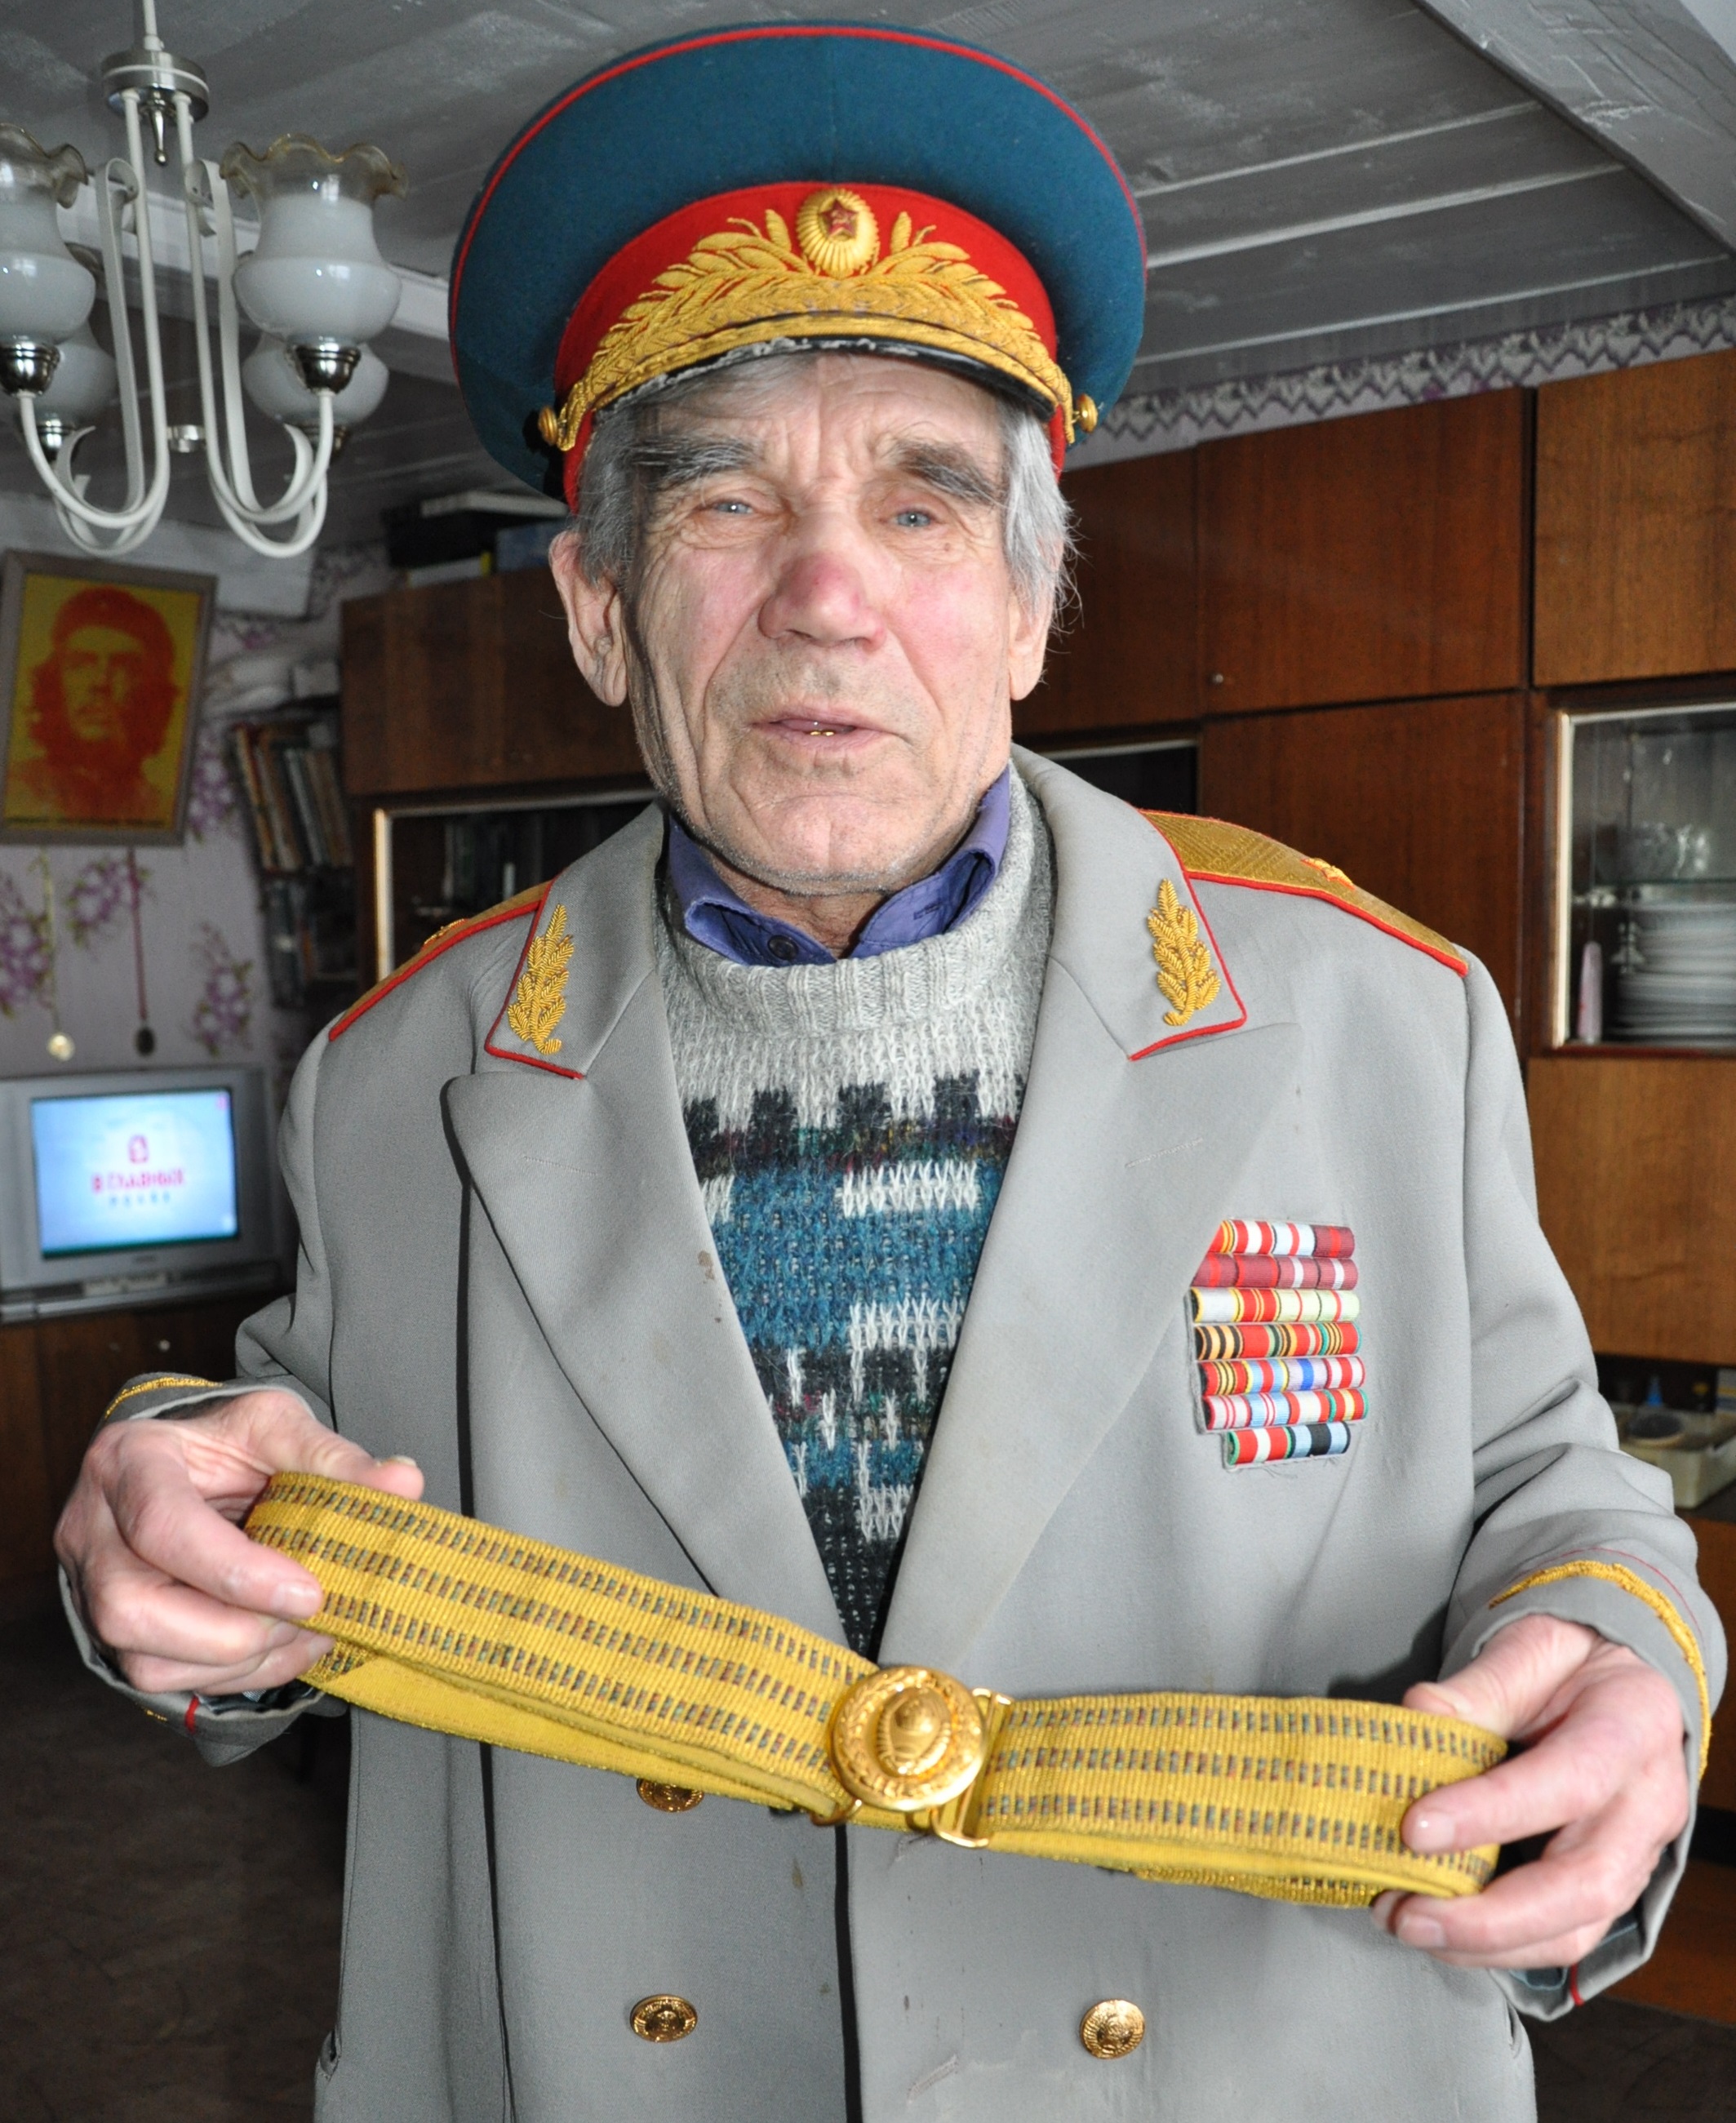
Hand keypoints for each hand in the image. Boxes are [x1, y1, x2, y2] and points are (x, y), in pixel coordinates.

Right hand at [55, 1389, 423, 1698]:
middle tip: (310, 1613)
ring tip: (309, 1632)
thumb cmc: (223, 1441)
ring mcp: (92, 1588)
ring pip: (146, 1660)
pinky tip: (287, 1648)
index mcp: (128, 1462)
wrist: (181, 1464)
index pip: (164, 1527)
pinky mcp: (114, 1633)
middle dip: (234, 1631)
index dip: (237, 1571)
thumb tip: (404, 1482)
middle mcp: (92, 1531)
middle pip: (134, 1610)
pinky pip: (164, 1680)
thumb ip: (332, 1456)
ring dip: (241, 1662)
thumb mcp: (274, 1425)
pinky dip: (236, 1676)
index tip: (311, 1590)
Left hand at [1370, 1611, 1688, 1967]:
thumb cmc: (1577, 1664)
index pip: (1569, 1782)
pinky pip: (1563, 1937)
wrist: (1628, 1685)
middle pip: (1583, 1885)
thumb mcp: (1535, 1647)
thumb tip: (1418, 1716)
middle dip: (1489, 1915)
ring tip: (1407, 1923)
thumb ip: (1482, 1684)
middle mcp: (1647, 1806)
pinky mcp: (1613, 1888)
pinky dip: (1499, 1946)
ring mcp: (1637, 1856)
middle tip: (1405, 1912)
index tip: (1414, 1829)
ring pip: (1575, 1929)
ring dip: (1486, 1943)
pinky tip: (1440, 1932)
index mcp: (1633, 1729)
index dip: (1492, 1813)